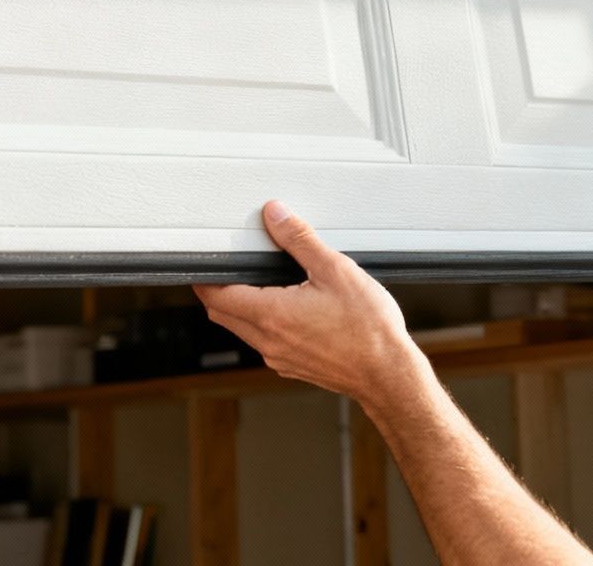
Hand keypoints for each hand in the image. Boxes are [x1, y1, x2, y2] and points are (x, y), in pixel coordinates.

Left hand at [194, 201, 427, 404]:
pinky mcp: (293, 367)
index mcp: (272, 314)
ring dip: (239, 308)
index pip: (216, 296)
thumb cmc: (369, 329)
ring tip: (258, 284)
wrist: (388, 374)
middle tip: (226, 268)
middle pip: (222, 315)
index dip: (204, 277)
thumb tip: (275, 216)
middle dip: (216, 291)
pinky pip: (264, 343)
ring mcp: (279, 357)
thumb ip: (299, 240)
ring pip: (242, 330)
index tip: (207, 261)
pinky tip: (286, 310)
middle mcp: (269, 341)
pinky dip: (262, 324)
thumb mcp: (335, 270)